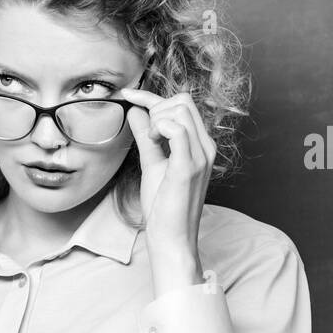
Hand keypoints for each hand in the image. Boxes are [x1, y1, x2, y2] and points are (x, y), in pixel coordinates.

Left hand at [120, 87, 215, 261]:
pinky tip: (153, 143)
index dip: (151, 95)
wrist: (171, 238)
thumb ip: (146, 137)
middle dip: (156, 107)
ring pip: (180, 110)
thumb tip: (135, 111)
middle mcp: (205, 146)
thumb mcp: (152, 163)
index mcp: (199, 144)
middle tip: (144, 133)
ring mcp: (201, 155)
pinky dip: (160, 128)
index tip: (126, 94)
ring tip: (150, 142)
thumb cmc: (163, 207)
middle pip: (184, 100)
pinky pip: (178, 130)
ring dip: (157, 119)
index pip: (182, 104)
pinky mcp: (190, 166)